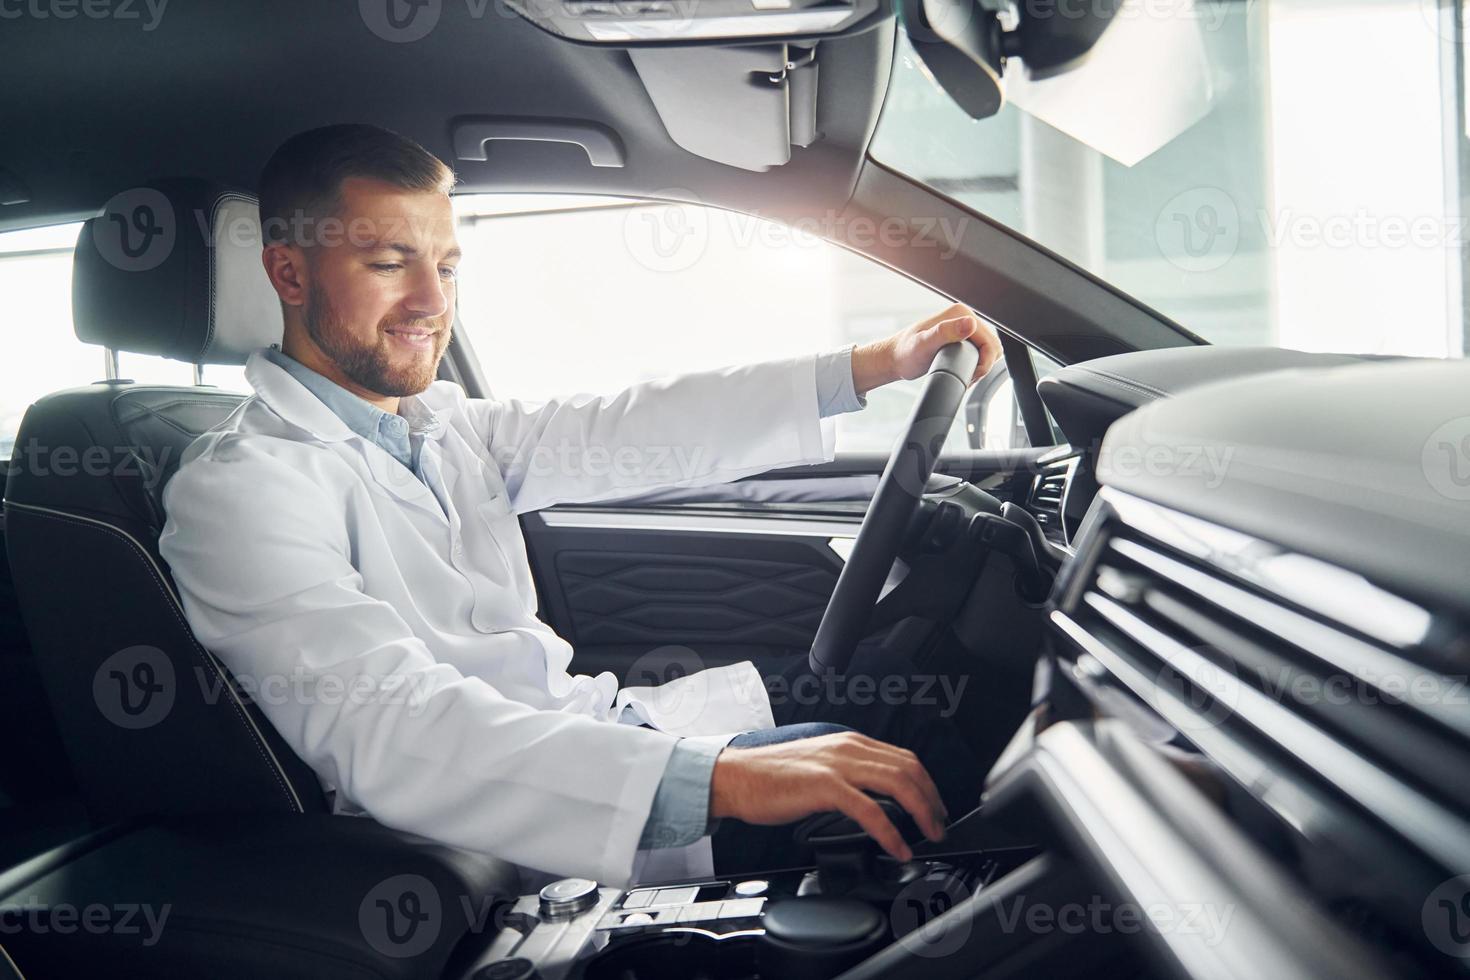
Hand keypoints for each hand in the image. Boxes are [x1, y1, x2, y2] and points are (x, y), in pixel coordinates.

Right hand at [709, 731, 947, 861]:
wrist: (735, 778)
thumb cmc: (770, 778)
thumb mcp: (817, 767)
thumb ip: (846, 775)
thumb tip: (873, 799)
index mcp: (849, 743)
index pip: (903, 757)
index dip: (926, 784)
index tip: (935, 807)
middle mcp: (848, 748)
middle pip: (908, 768)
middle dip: (932, 799)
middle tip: (940, 826)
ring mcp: (836, 765)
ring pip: (897, 783)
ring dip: (921, 812)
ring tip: (929, 835)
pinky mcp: (824, 786)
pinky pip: (869, 810)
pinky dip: (890, 832)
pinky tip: (897, 847)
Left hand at [851, 303, 1001, 395]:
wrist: (894, 359)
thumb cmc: (905, 353)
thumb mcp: (924, 344)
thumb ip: (946, 332)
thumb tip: (970, 324)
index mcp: (960, 314)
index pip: (990, 341)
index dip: (985, 362)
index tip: (971, 375)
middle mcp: (963, 317)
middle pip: (991, 346)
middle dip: (983, 365)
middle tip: (966, 377)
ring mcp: (962, 327)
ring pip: (987, 350)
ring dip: (980, 366)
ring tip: (964, 375)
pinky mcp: (960, 338)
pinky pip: (979, 351)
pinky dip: (976, 364)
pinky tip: (963, 371)